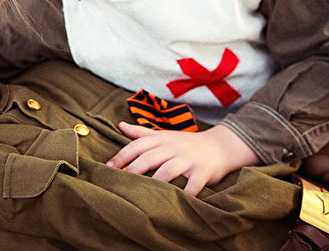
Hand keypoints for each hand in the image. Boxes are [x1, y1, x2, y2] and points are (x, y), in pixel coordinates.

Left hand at [106, 123, 259, 195]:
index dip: (121, 156)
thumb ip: (142, 133)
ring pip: (168, 170)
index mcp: (162, 138)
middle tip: (119, 183)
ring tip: (142, 195)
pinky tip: (175, 202)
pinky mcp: (203, 171)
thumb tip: (120, 126)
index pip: (138, 145)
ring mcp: (189, 159)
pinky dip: (185, 194)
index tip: (108, 168)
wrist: (220, 146)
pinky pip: (193, 184)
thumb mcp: (164, 135)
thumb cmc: (186, 143)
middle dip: (132, 170)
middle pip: (149, 158)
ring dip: (154, 183)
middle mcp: (174, 147)